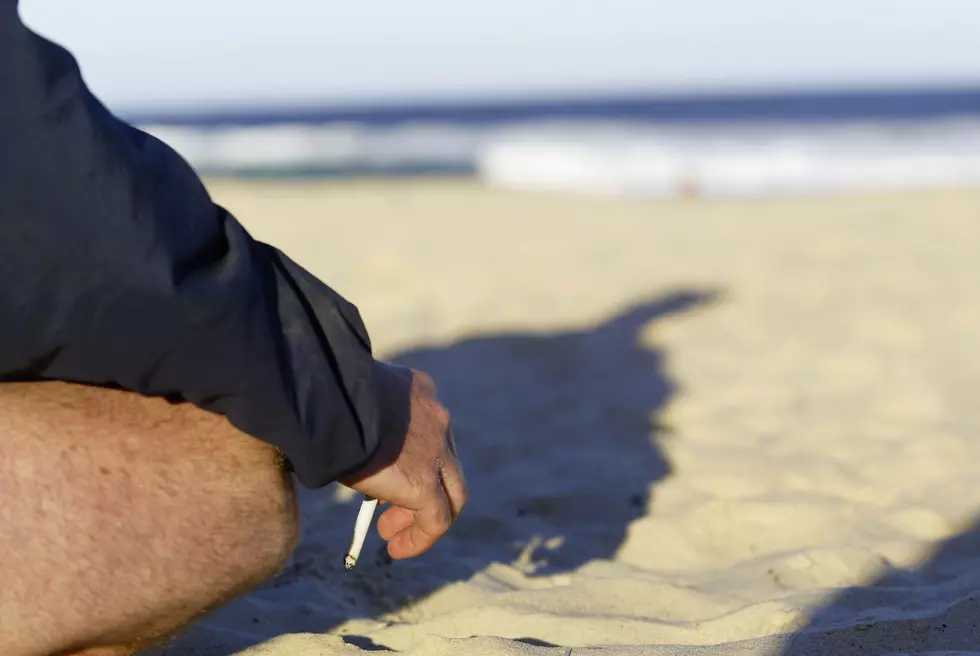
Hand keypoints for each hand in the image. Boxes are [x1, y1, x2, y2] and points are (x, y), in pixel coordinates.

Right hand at [340, 361, 466, 559]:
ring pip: (449, 493)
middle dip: (424, 491)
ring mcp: (437, 449)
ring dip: (421, 517)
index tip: (390, 477)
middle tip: (392, 513)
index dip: (414, 459)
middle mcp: (436, 417)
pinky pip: (436, 519)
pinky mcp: (425, 483)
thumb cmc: (322, 398)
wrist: (326, 402)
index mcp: (418, 391)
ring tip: (390, 534)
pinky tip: (398, 549)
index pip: (429, 432)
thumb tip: (344, 448)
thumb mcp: (351, 405)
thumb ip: (362, 424)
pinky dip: (421, 538)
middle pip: (444, 465)